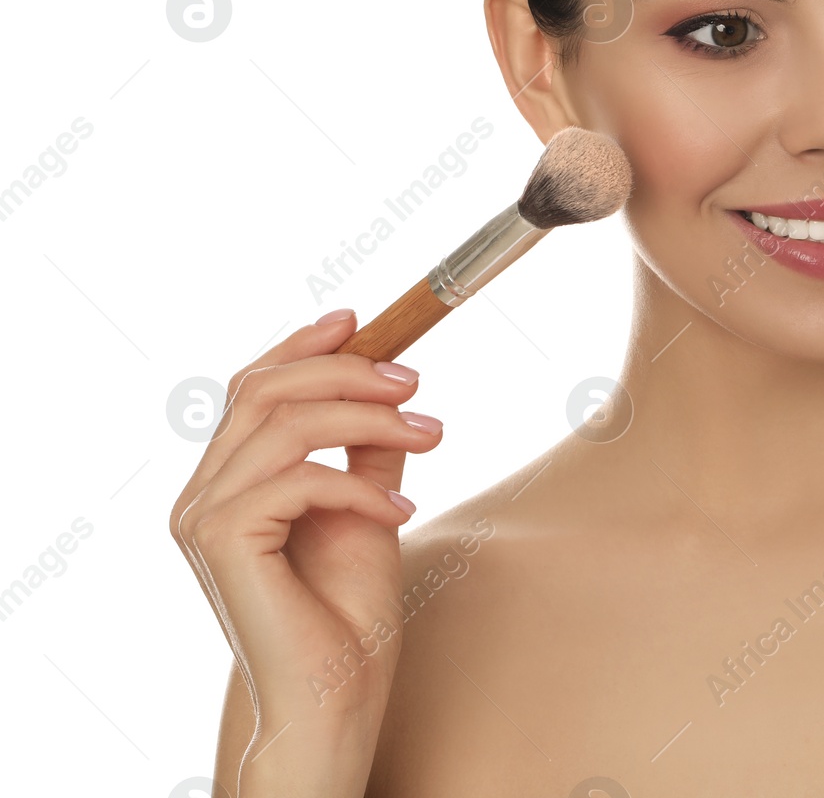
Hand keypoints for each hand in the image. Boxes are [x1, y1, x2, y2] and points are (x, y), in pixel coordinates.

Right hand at [169, 311, 443, 735]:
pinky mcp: (221, 540)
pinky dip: (358, 485)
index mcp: (226, 480)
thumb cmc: (347, 612)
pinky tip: (401, 509)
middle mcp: (201, 493)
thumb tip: (391, 386)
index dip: (303, 346)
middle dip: (348, 372)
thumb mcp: (367, 506)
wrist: (337, 694)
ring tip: (431, 437)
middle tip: (416, 384)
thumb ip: (363, 448)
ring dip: (368, 420)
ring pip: (285, 424)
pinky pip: (298, 478)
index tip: (360, 320)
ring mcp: (202, 516)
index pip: (250, 386)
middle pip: (264, 389)